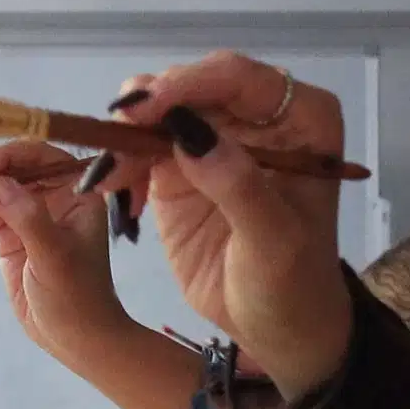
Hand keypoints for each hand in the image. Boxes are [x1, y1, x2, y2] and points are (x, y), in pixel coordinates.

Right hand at [0, 141, 140, 371]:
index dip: (9, 156)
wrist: (75, 338)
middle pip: (13, 167)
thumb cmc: (76, 297)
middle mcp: (56, 196)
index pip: (41, 155)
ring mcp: (32, 214)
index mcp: (78, 192)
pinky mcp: (13, 235)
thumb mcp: (54, 257)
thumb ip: (29, 218)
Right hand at [107, 53, 357, 392]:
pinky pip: (141, 144)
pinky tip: (107, 185)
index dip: (189, 85)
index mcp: (302, 119)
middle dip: (150, 106)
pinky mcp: (180, 165)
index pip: (239, 78)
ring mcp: (216, 138)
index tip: (146, 109)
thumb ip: (239, 186)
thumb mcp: (274, 242)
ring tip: (109, 173)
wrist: (278, 329)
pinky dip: (120, 159)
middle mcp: (258, 116)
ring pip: (160, 108)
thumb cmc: (292, 286)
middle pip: (193, 85)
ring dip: (127, 133)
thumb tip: (192, 135)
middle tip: (116, 140)